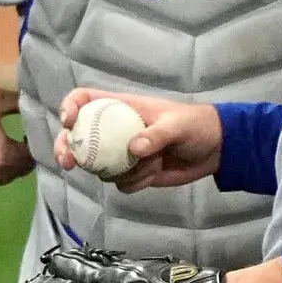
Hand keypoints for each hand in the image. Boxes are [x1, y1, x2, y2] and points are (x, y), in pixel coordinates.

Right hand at [56, 88, 223, 191]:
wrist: (215, 150)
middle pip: (77, 137)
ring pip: (98, 165)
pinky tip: (155, 173)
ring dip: (120, 170)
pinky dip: (135, 182)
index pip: (85, 99)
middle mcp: (114, 130)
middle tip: (68, 162)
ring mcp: (121, 153)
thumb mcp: (177, 125)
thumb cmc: (196, 125)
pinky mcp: (131, 173)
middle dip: (67, 149)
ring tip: (151, 164)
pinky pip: (119, 182)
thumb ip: (156, 135)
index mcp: (121, 108)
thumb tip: (134, 149)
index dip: (70, 107)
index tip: (68, 122)